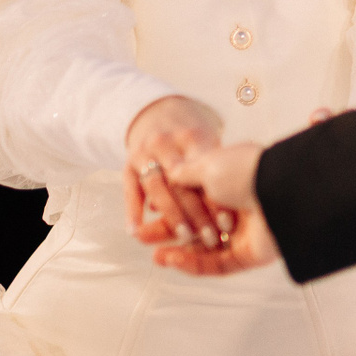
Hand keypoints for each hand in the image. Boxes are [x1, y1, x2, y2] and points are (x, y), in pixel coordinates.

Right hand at [123, 95, 224, 250]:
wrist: (161, 117)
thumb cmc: (196, 144)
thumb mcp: (210, 147)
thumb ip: (213, 170)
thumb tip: (223, 204)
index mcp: (191, 137)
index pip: (204, 173)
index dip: (216, 200)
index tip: (228, 225)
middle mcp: (165, 143)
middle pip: (181, 183)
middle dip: (197, 213)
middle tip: (210, 238)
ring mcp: (144, 154)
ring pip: (157, 188)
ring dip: (171, 215)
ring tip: (184, 237)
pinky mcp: (127, 167)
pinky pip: (130, 191)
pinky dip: (133, 210)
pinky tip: (135, 230)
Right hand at [148, 143, 279, 274]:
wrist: (279, 189)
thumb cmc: (246, 170)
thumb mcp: (208, 164)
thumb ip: (187, 173)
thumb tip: (170, 174)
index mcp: (231, 182)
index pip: (195, 197)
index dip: (171, 204)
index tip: (148, 209)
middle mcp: (240, 207)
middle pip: (198, 225)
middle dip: (169, 230)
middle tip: (143, 236)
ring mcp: (247, 233)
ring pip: (206, 248)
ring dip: (179, 252)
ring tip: (154, 254)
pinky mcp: (251, 256)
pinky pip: (217, 264)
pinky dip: (193, 263)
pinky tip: (171, 260)